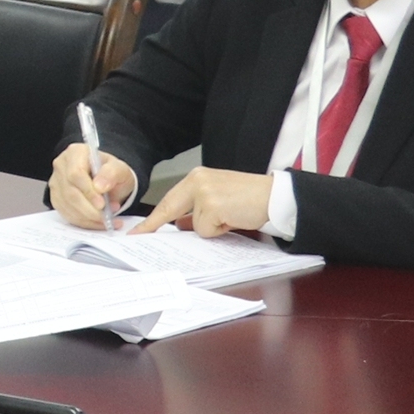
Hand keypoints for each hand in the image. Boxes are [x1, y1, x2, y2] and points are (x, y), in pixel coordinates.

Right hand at [48, 143, 135, 228]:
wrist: (107, 180)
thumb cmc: (112, 172)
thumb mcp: (119, 169)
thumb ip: (111, 174)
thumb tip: (100, 186)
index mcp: (75, 153)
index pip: (75, 174)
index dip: (88, 192)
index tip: (102, 204)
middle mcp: (61, 166)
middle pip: (70, 192)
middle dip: (89, 209)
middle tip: (107, 216)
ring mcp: (56, 183)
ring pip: (67, 206)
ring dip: (88, 217)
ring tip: (107, 219)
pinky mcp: (56, 198)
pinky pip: (66, 214)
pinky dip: (83, 222)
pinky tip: (97, 222)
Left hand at [134, 168, 273, 237]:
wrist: (275, 196)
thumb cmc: (250, 199)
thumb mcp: (218, 200)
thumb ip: (197, 210)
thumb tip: (180, 224)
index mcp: (197, 177)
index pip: (169, 200)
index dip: (153, 218)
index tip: (138, 230)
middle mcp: (197, 180)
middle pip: (169, 209)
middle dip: (155, 225)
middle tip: (139, 236)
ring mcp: (203, 193)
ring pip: (193, 225)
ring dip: (211, 227)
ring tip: (230, 216)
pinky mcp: (212, 206)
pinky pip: (206, 230)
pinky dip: (220, 230)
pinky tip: (233, 218)